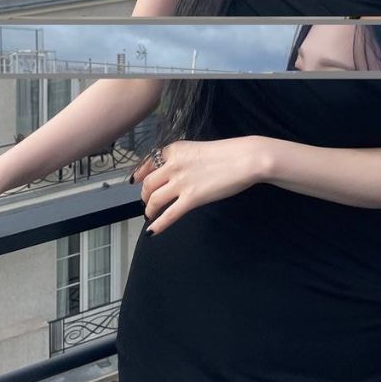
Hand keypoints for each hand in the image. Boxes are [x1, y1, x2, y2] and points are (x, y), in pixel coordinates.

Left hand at [131, 137, 268, 233]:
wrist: (244, 159)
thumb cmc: (227, 154)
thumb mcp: (196, 150)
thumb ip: (182, 160)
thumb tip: (172, 174)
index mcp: (174, 150)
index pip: (149, 162)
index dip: (140, 174)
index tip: (136, 181)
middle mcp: (173, 165)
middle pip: (148, 183)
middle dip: (144, 195)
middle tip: (147, 202)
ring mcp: (181, 182)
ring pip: (154, 199)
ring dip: (149, 209)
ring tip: (151, 215)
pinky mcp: (192, 198)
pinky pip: (169, 215)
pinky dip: (158, 225)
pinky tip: (152, 232)